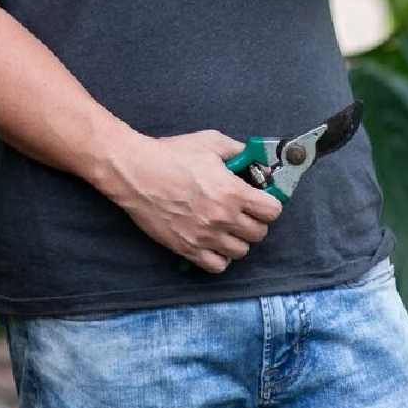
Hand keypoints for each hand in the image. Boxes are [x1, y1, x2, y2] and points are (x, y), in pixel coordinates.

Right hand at [114, 130, 282, 272]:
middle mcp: (222, 218)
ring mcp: (205, 237)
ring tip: (226, 226)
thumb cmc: (171, 154)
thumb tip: (258, 162)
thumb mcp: (210, 142)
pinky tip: (213, 241)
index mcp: (232, 192)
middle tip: (243, 211)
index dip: (269, 203)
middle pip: (259, 233)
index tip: (260, 199)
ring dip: (238, 239)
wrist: (135, 172)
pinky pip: (218, 265)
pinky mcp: (187, 249)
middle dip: (254, 220)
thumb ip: (239, 151)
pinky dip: (220, 256)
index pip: (272, 211)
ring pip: (241, 251)